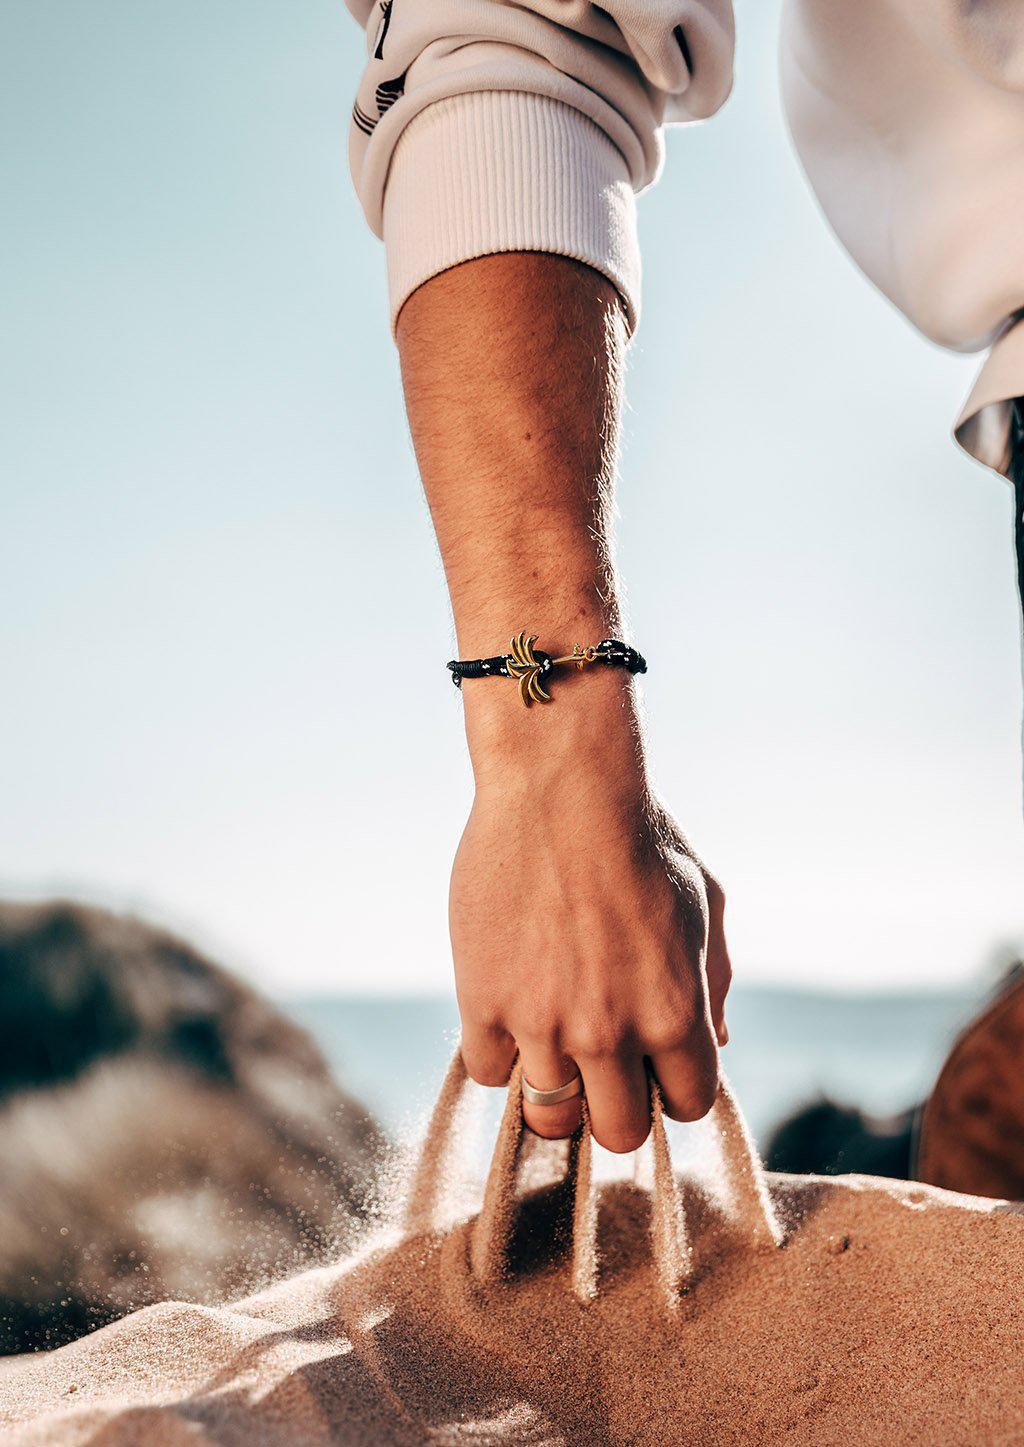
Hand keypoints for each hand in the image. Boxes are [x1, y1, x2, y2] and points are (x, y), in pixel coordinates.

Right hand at [452, 683, 730, 1149]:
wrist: (560, 785)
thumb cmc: (640, 834)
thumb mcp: (703, 901)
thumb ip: (712, 980)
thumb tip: (715, 1041)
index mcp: (676, 1013)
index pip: (686, 1107)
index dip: (673, 1088)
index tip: (655, 1062)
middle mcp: (612, 1033)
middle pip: (617, 1131)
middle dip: (615, 1106)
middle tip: (601, 1066)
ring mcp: (542, 1023)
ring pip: (548, 1116)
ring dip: (555, 1085)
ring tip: (551, 1039)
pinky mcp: (483, 1002)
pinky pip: (489, 1072)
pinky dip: (501, 1052)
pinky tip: (510, 1010)